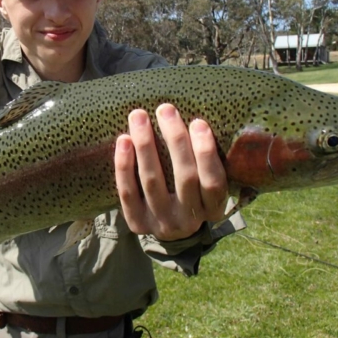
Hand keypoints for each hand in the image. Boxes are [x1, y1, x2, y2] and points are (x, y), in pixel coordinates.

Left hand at [115, 104, 227, 240]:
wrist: (169, 228)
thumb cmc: (191, 192)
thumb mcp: (207, 184)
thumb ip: (206, 161)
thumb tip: (196, 119)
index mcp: (213, 209)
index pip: (213, 182)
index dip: (206, 153)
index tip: (198, 122)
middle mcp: (189, 220)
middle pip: (184, 177)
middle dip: (175, 140)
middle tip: (165, 109)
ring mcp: (162, 223)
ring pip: (153, 181)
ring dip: (145, 145)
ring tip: (139, 116)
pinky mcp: (137, 223)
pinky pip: (128, 192)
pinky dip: (124, 165)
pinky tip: (123, 140)